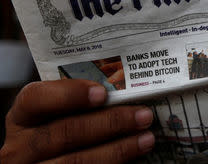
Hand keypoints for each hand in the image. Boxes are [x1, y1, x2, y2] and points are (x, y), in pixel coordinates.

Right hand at [0, 79, 154, 163]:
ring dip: (118, 149)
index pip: (35, 99)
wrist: (49, 163)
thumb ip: (80, 104)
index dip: (69, 94)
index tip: (102, 92)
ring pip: (77, 161)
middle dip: (110, 122)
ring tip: (146, 139)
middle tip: (144, 115)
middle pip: (65, 132)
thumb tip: (124, 91)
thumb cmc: (59, 130)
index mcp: (22, 117)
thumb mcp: (58, 116)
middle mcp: (20, 147)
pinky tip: (134, 158)